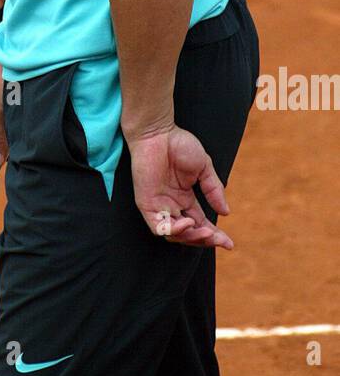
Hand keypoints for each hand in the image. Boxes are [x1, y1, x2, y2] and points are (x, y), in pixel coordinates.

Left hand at [128, 125, 232, 248]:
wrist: (158, 132)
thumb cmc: (178, 144)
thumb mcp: (204, 168)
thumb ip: (214, 190)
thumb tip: (226, 213)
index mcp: (185, 199)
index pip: (200, 224)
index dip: (214, 235)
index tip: (229, 244)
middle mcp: (171, 206)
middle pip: (188, 234)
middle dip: (204, 240)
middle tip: (218, 239)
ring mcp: (158, 206)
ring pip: (173, 235)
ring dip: (191, 237)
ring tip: (205, 231)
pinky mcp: (146, 204)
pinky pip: (157, 227)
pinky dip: (173, 230)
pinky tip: (187, 223)